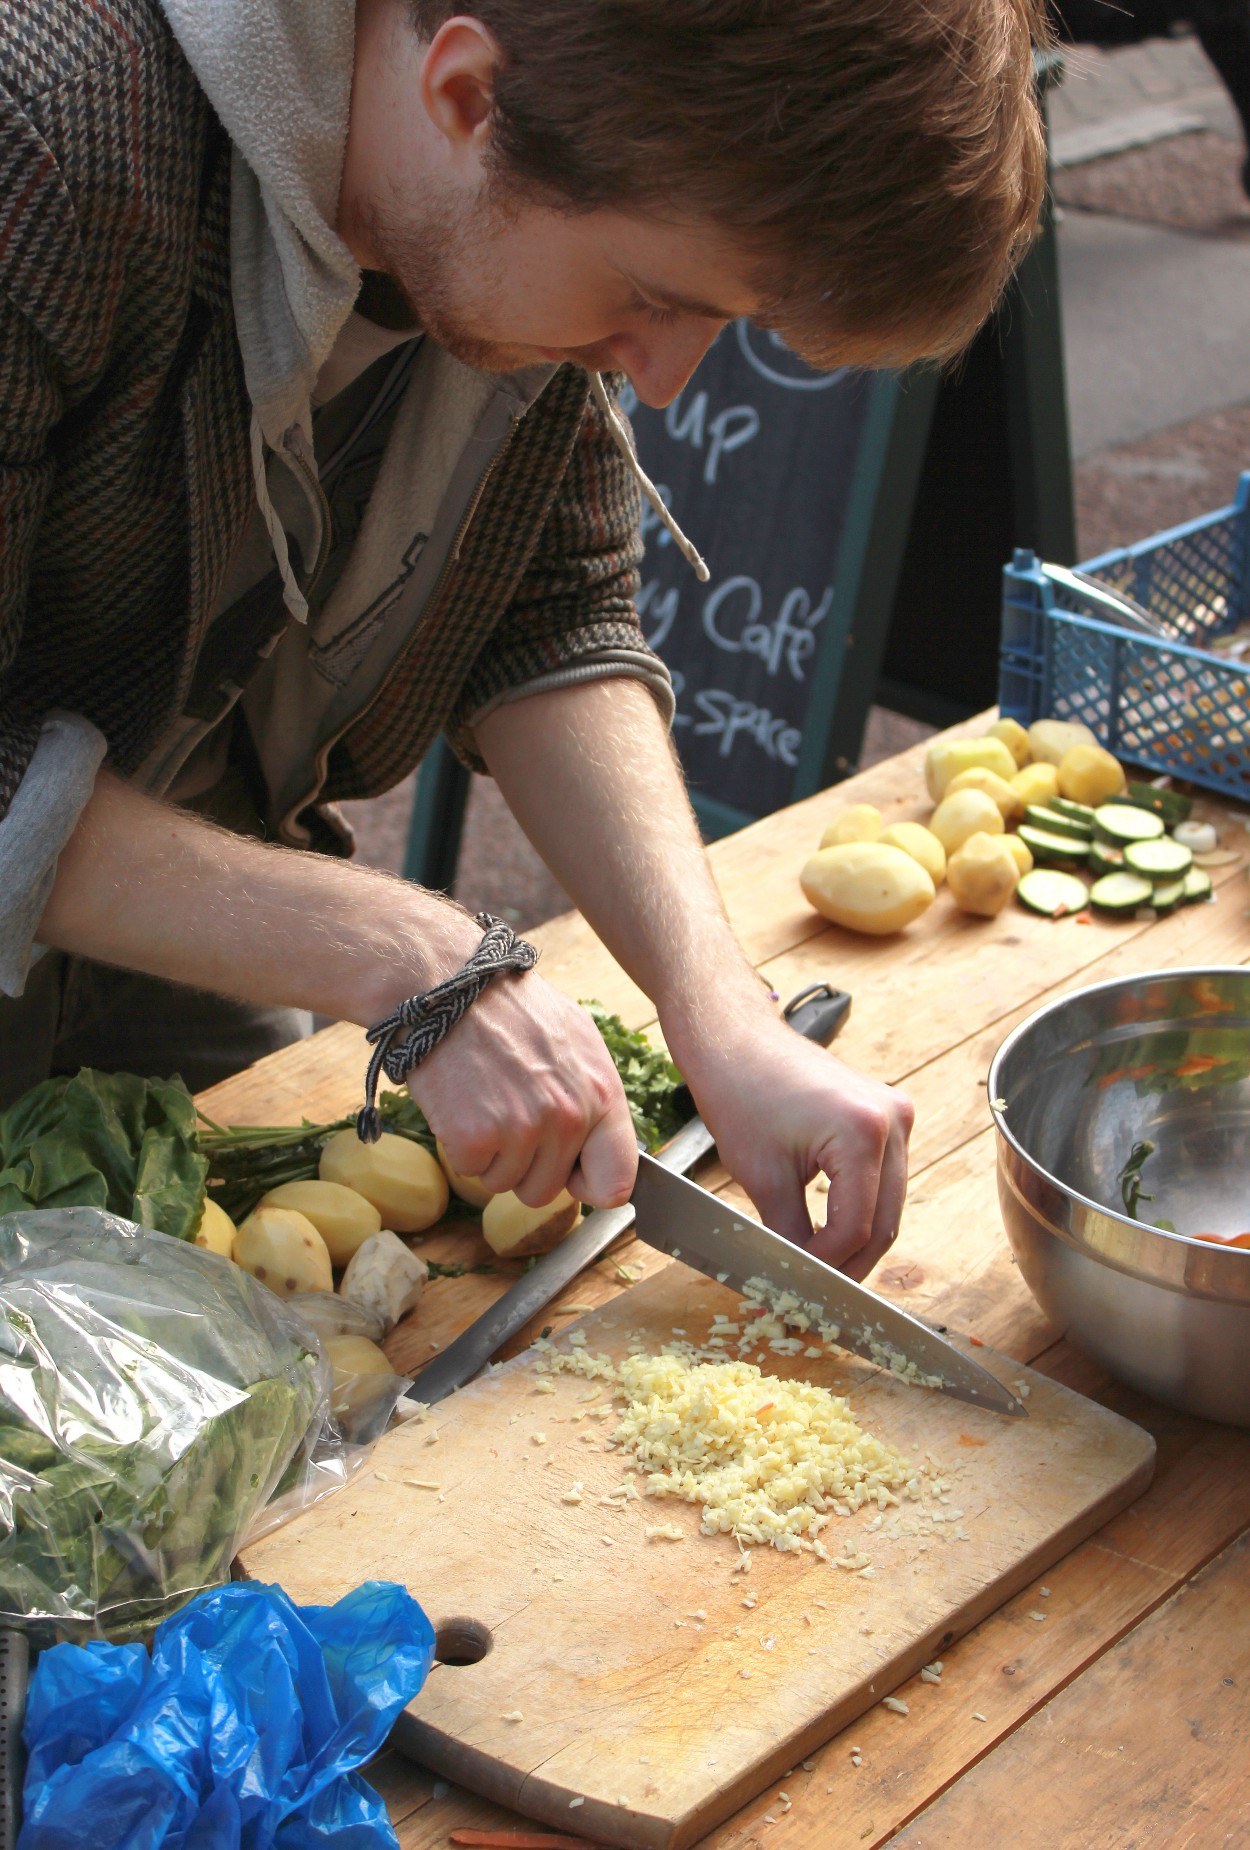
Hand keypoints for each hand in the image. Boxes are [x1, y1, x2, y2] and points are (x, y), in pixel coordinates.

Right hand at [407, 971, 638, 1210]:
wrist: (446, 984)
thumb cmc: (509, 1009)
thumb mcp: (575, 1039)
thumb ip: (593, 1096)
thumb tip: (601, 1148)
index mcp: (601, 1093)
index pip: (617, 1182)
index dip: (590, 1186)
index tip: (570, 1173)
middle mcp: (569, 1116)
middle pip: (546, 1189)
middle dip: (524, 1164)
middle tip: (506, 1112)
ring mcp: (522, 1129)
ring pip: (505, 1184)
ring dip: (490, 1155)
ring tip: (483, 1101)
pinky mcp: (476, 1137)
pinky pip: (470, 1171)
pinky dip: (459, 1146)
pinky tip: (461, 1104)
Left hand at [677, 1012, 913, 1278]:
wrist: (734, 1039)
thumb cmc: (739, 1093)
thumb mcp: (763, 1177)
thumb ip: (791, 1236)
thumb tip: (802, 1282)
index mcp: (864, 1131)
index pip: (857, 1227)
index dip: (827, 1268)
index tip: (798, 1294)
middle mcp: (893, 1120)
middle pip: (884, 1222)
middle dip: (848, 1264)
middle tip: (813, 1299)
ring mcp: (896, 1114)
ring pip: (888, 1205)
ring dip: (856, 1241)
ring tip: (819, 1272)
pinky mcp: (886, 1114)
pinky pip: (882, 1179)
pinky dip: (859, 1209)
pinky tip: (830, 1235)